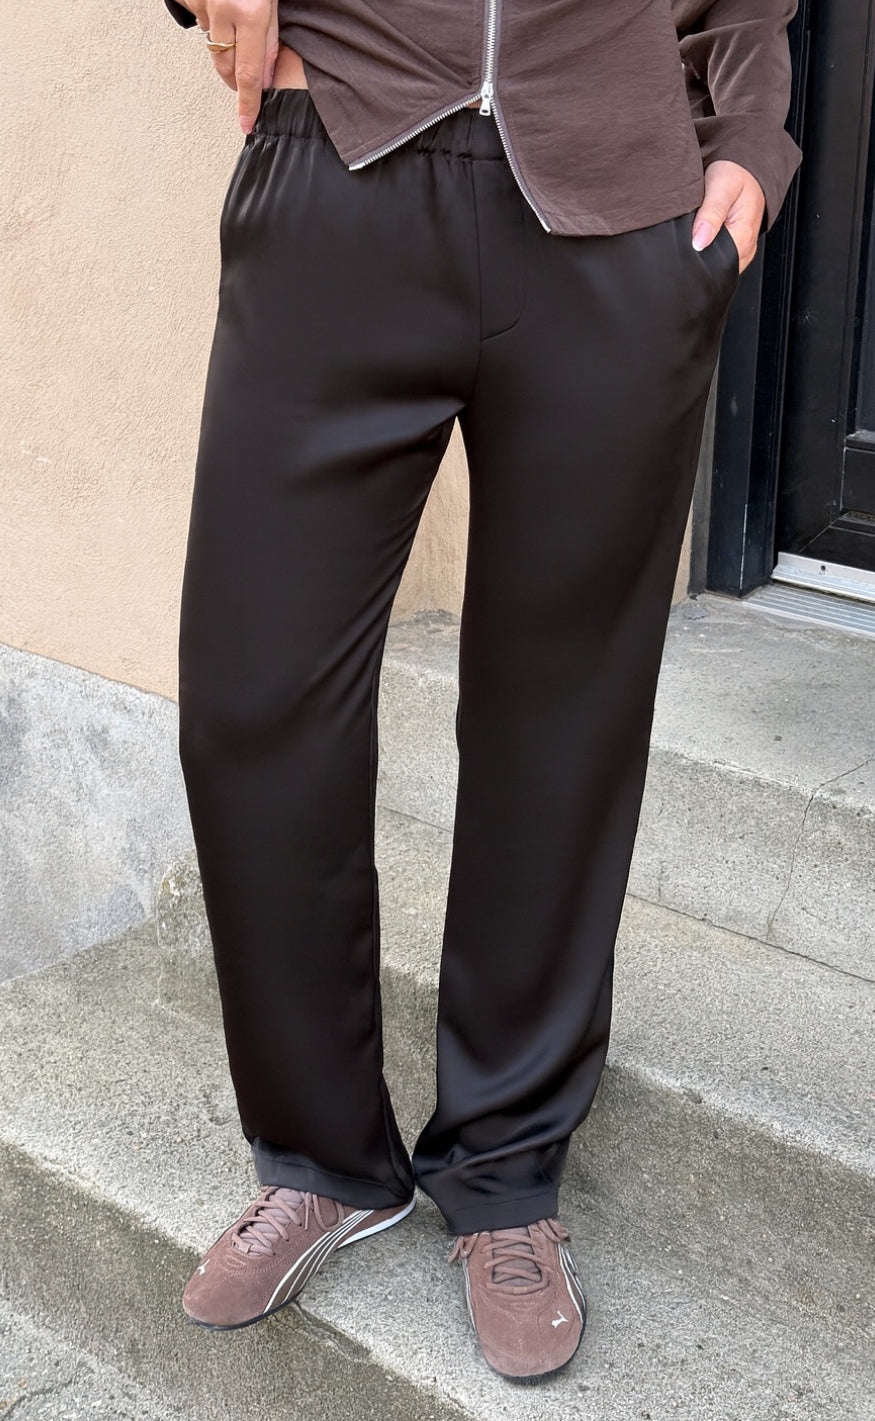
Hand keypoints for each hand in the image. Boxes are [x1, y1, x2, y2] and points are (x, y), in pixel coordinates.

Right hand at [180, 0, 278, 133]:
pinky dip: (213, 23)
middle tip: (246, 76)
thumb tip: (265, 78)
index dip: (248, 103)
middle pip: (227, 67)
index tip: (246, 123)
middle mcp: (225, 9)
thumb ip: (270, 40)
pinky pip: (201, 23)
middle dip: (237, 79)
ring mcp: (204, 3)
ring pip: (213, 47)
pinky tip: (222, 8)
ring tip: (237, 24)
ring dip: (226, 46)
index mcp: (251, 13)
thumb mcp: (272, 2)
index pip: (249, 74)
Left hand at [691, 160, 765, 274]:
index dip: (697, 256)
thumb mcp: (722, 186)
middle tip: (689, 233)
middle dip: (698, 257)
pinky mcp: (735, 249)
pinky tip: (701, 237)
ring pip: (715, 265)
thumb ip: (711, 213)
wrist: (746, 169)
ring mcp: (741, 251)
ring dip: (702, 254)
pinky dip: (706, 251)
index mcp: (744, 237)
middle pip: (716, 267)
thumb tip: (699, 243)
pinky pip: (717, 258)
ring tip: (696, 233)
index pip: (717, 264)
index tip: (686, 241)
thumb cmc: (736, 173)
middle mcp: (746, 249)